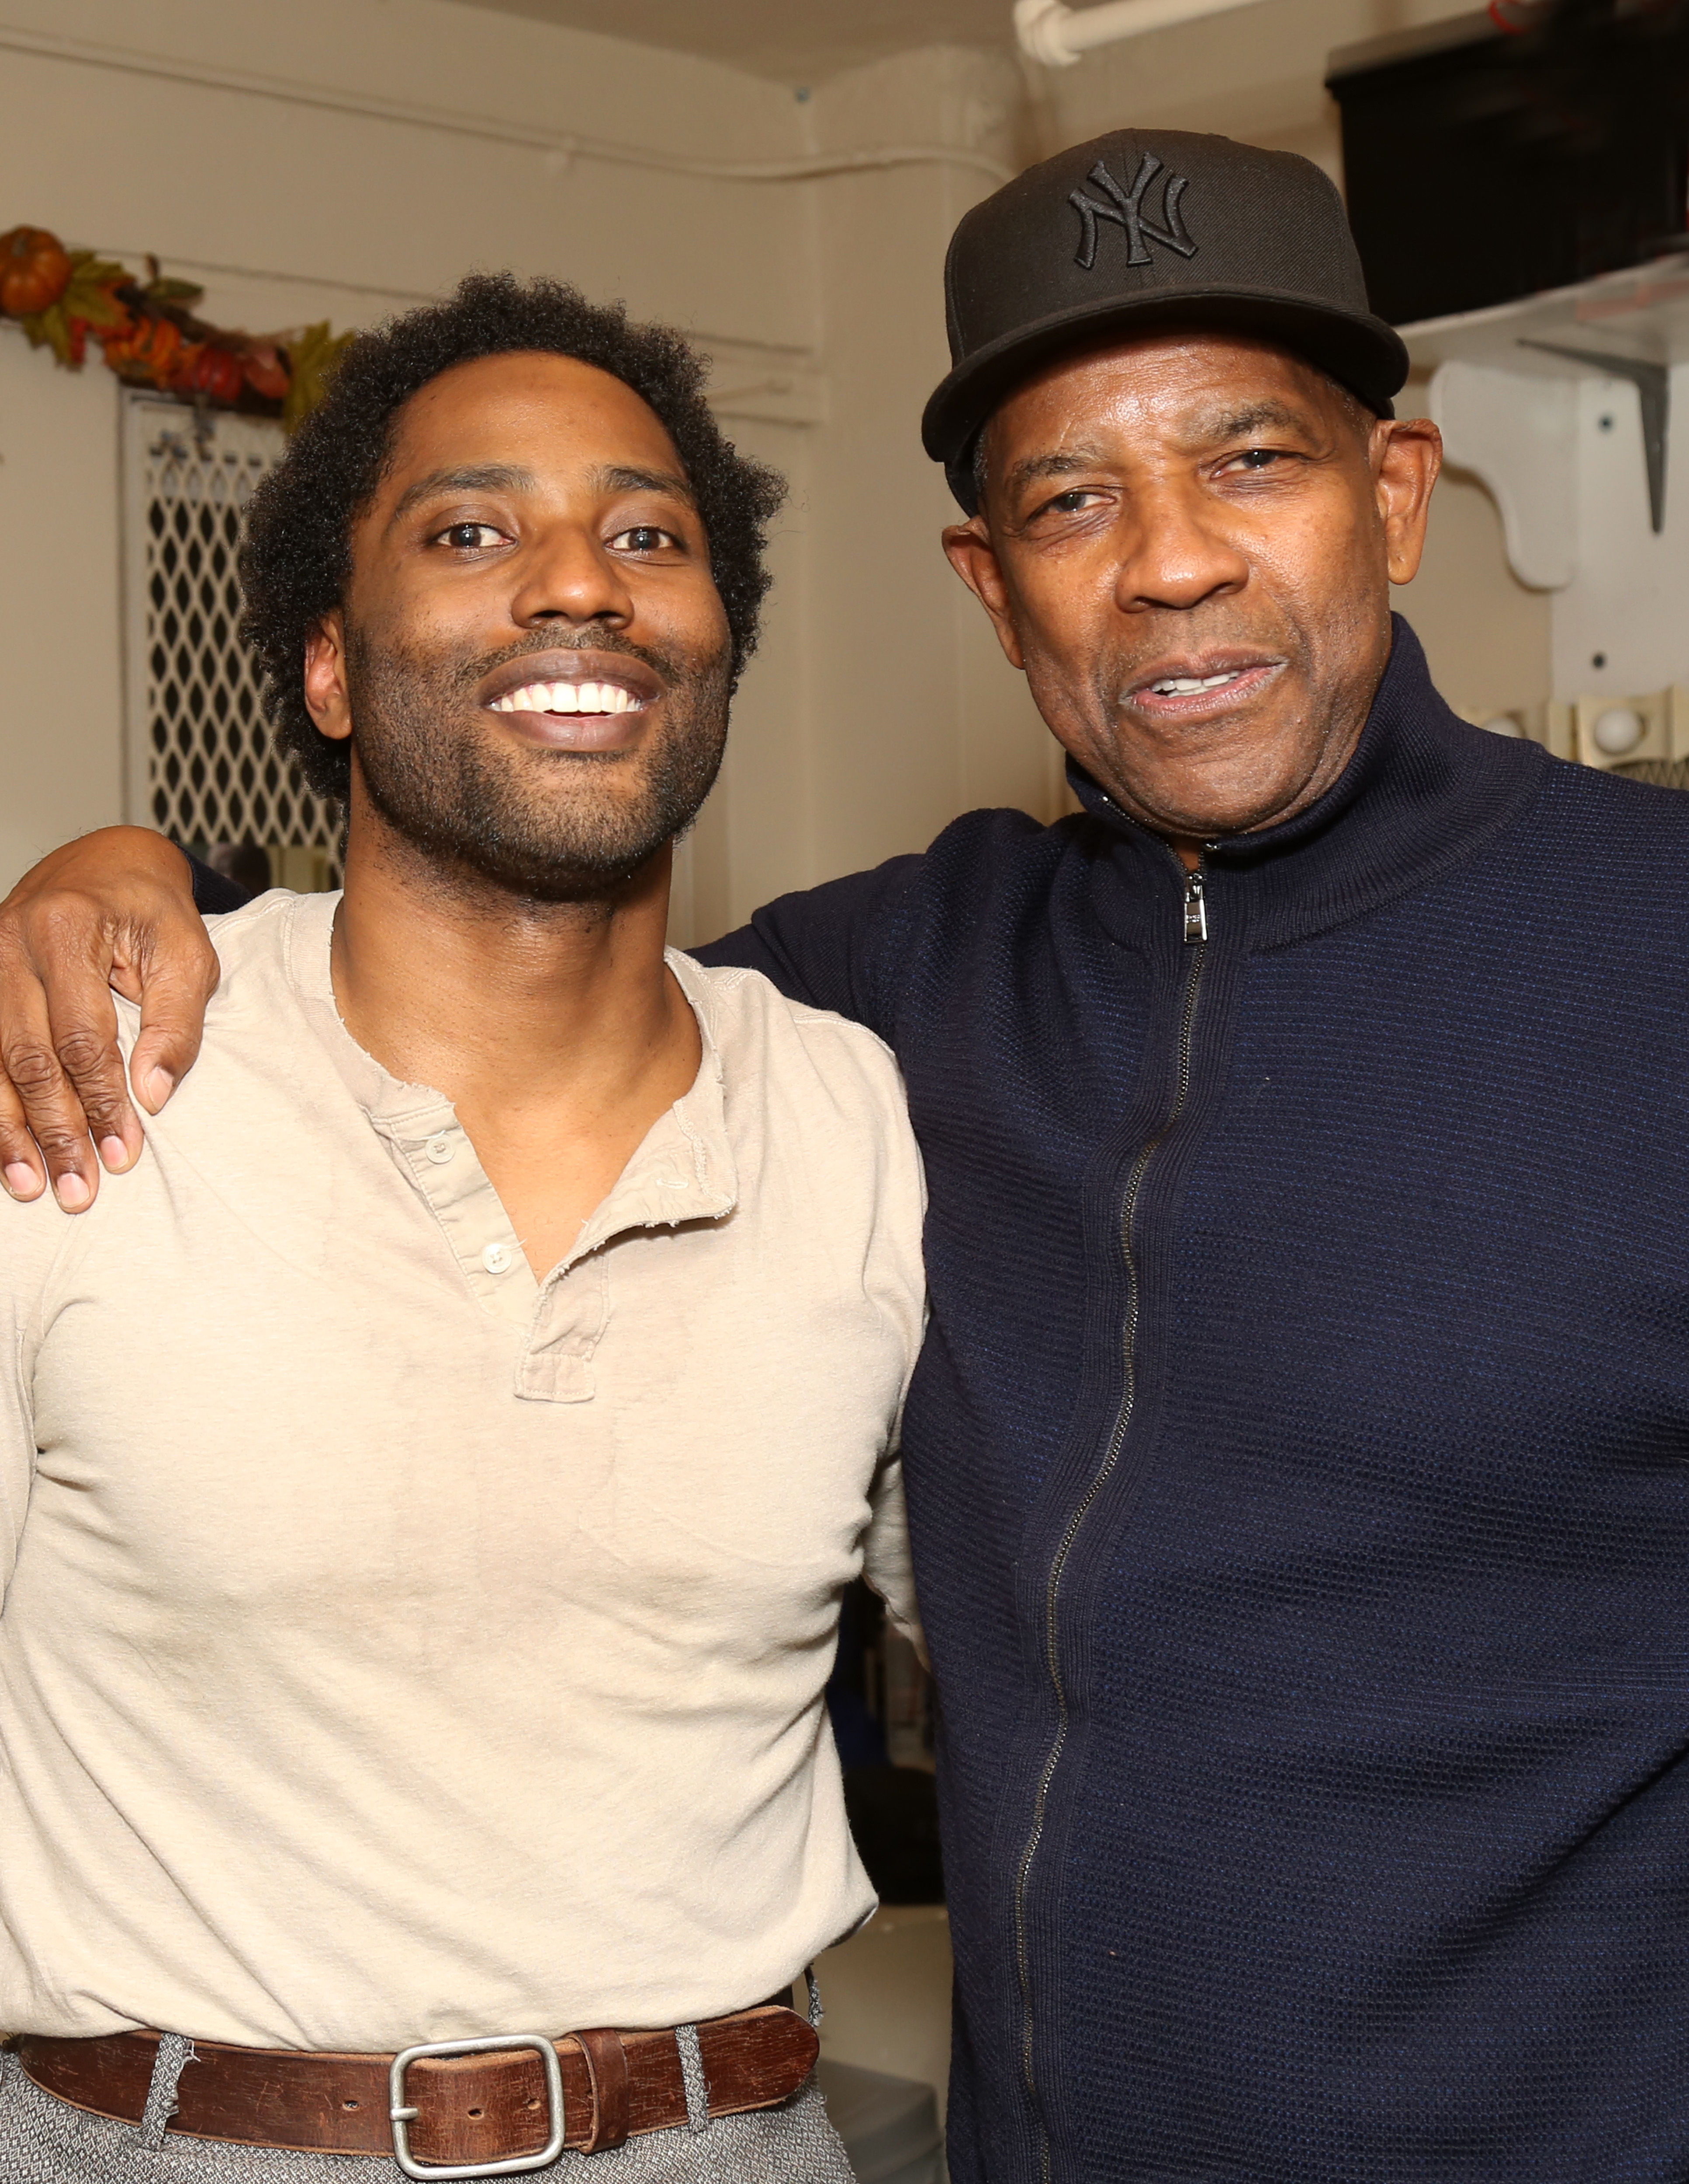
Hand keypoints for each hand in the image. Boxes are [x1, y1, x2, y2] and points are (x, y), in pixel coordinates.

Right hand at [0, 828, 217, 1209]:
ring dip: (12, 1131)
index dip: (101, 1101)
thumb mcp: (188, 956)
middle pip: (29, 1057)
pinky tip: (4, 1148)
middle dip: (54, 1130)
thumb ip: (176, 1024)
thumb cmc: (153, 912)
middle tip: (75, 1189)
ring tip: (33, 1184)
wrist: (108, 865)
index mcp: (67, 931)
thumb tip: (152, 1095)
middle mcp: (12, 945)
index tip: (121, 1154)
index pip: (82, 1036)